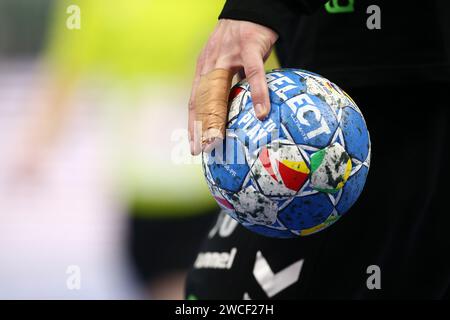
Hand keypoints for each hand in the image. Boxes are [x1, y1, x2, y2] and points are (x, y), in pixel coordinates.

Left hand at [188, 19, 277, 154]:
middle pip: (203, 101)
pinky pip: (254, 74)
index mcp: (205, 70)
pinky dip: (257, 94)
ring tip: (219, 139)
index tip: (193, 145)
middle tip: (201, 150)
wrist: (250, 8)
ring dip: (218, 117)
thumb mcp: (228, 61)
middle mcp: (210, 65)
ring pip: (220, 91)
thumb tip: (234, 110)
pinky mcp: (248, 49)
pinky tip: (262, 112)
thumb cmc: (239, 39)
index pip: (195, 101)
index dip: (193, 124)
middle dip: (200, 127)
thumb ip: (228, 83)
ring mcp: (228, 57)